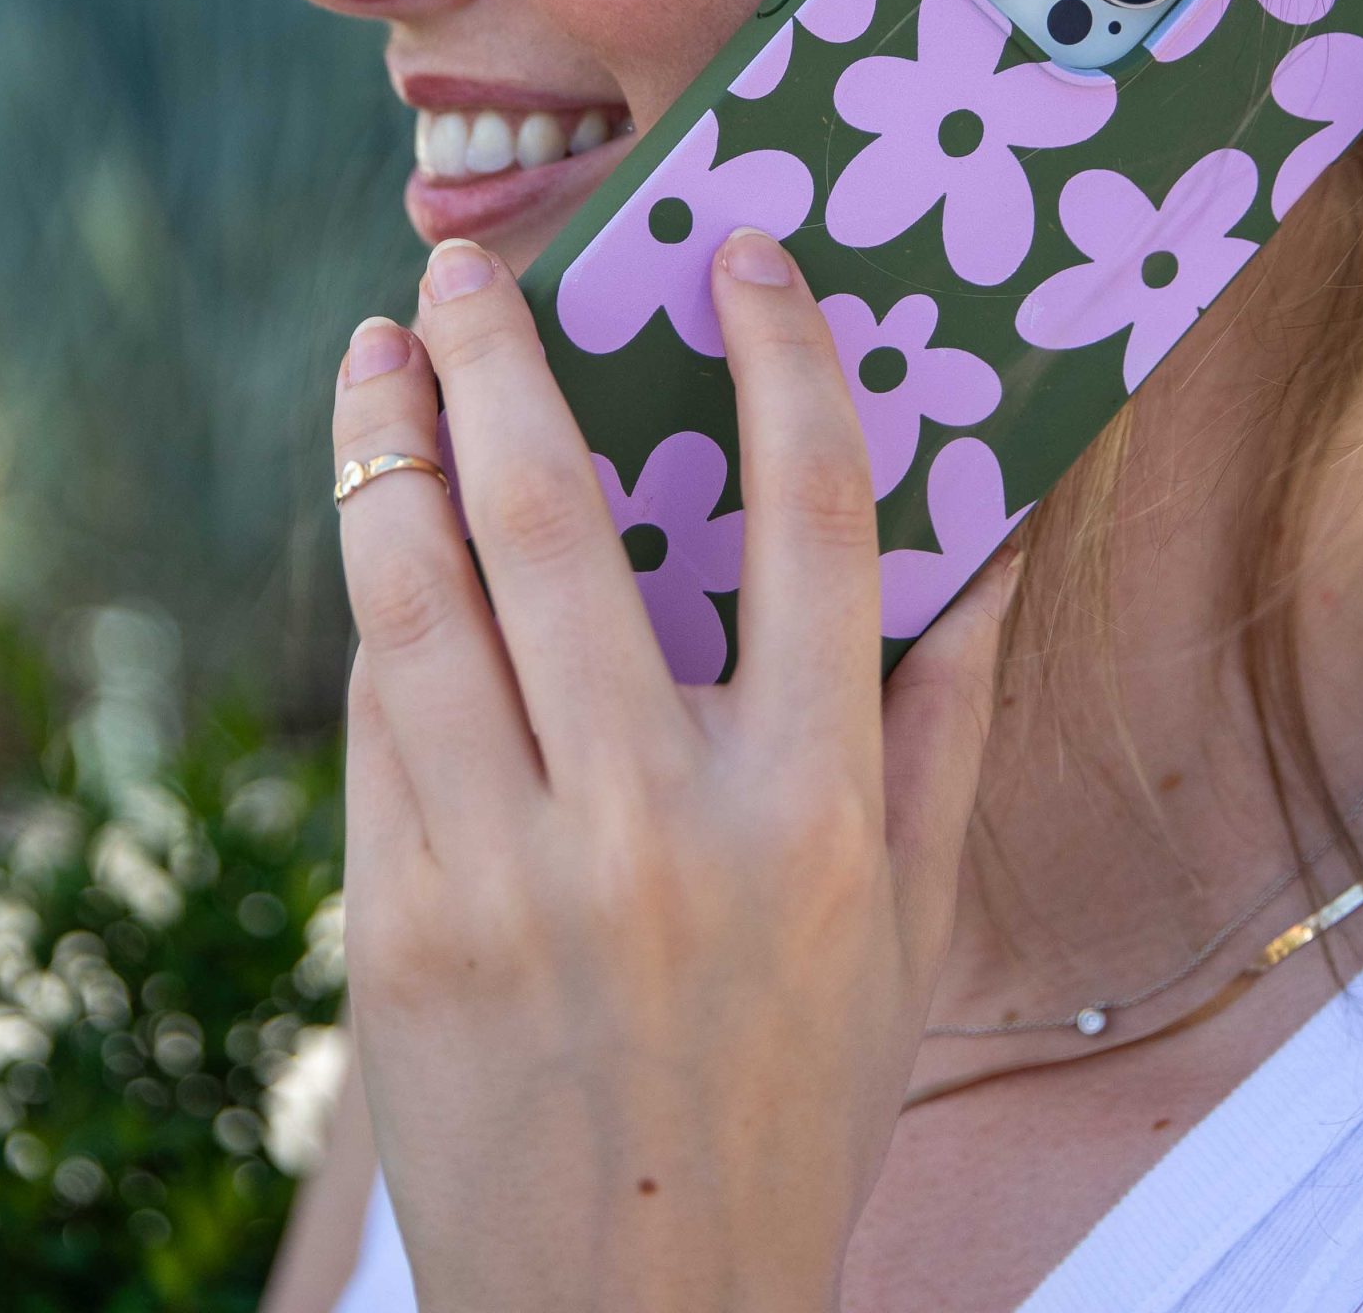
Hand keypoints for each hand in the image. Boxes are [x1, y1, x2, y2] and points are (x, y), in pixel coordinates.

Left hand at [330, 226, 1015, 1312]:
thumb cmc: (787, 1103)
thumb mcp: (904, 930)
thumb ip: (943, 726)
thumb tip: (986, 546)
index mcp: (812, 812)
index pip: (815, 524)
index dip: (782, 361)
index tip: (741, 259)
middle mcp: (656, 821)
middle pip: (559, 522)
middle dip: (499, 364)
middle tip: (461, 274)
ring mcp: (507, 872)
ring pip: (421, 597)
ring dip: (387, 451)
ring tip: (375, 359)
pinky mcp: (396, 920)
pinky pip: (375, 717)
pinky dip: (379, 608)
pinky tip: (384, 544)